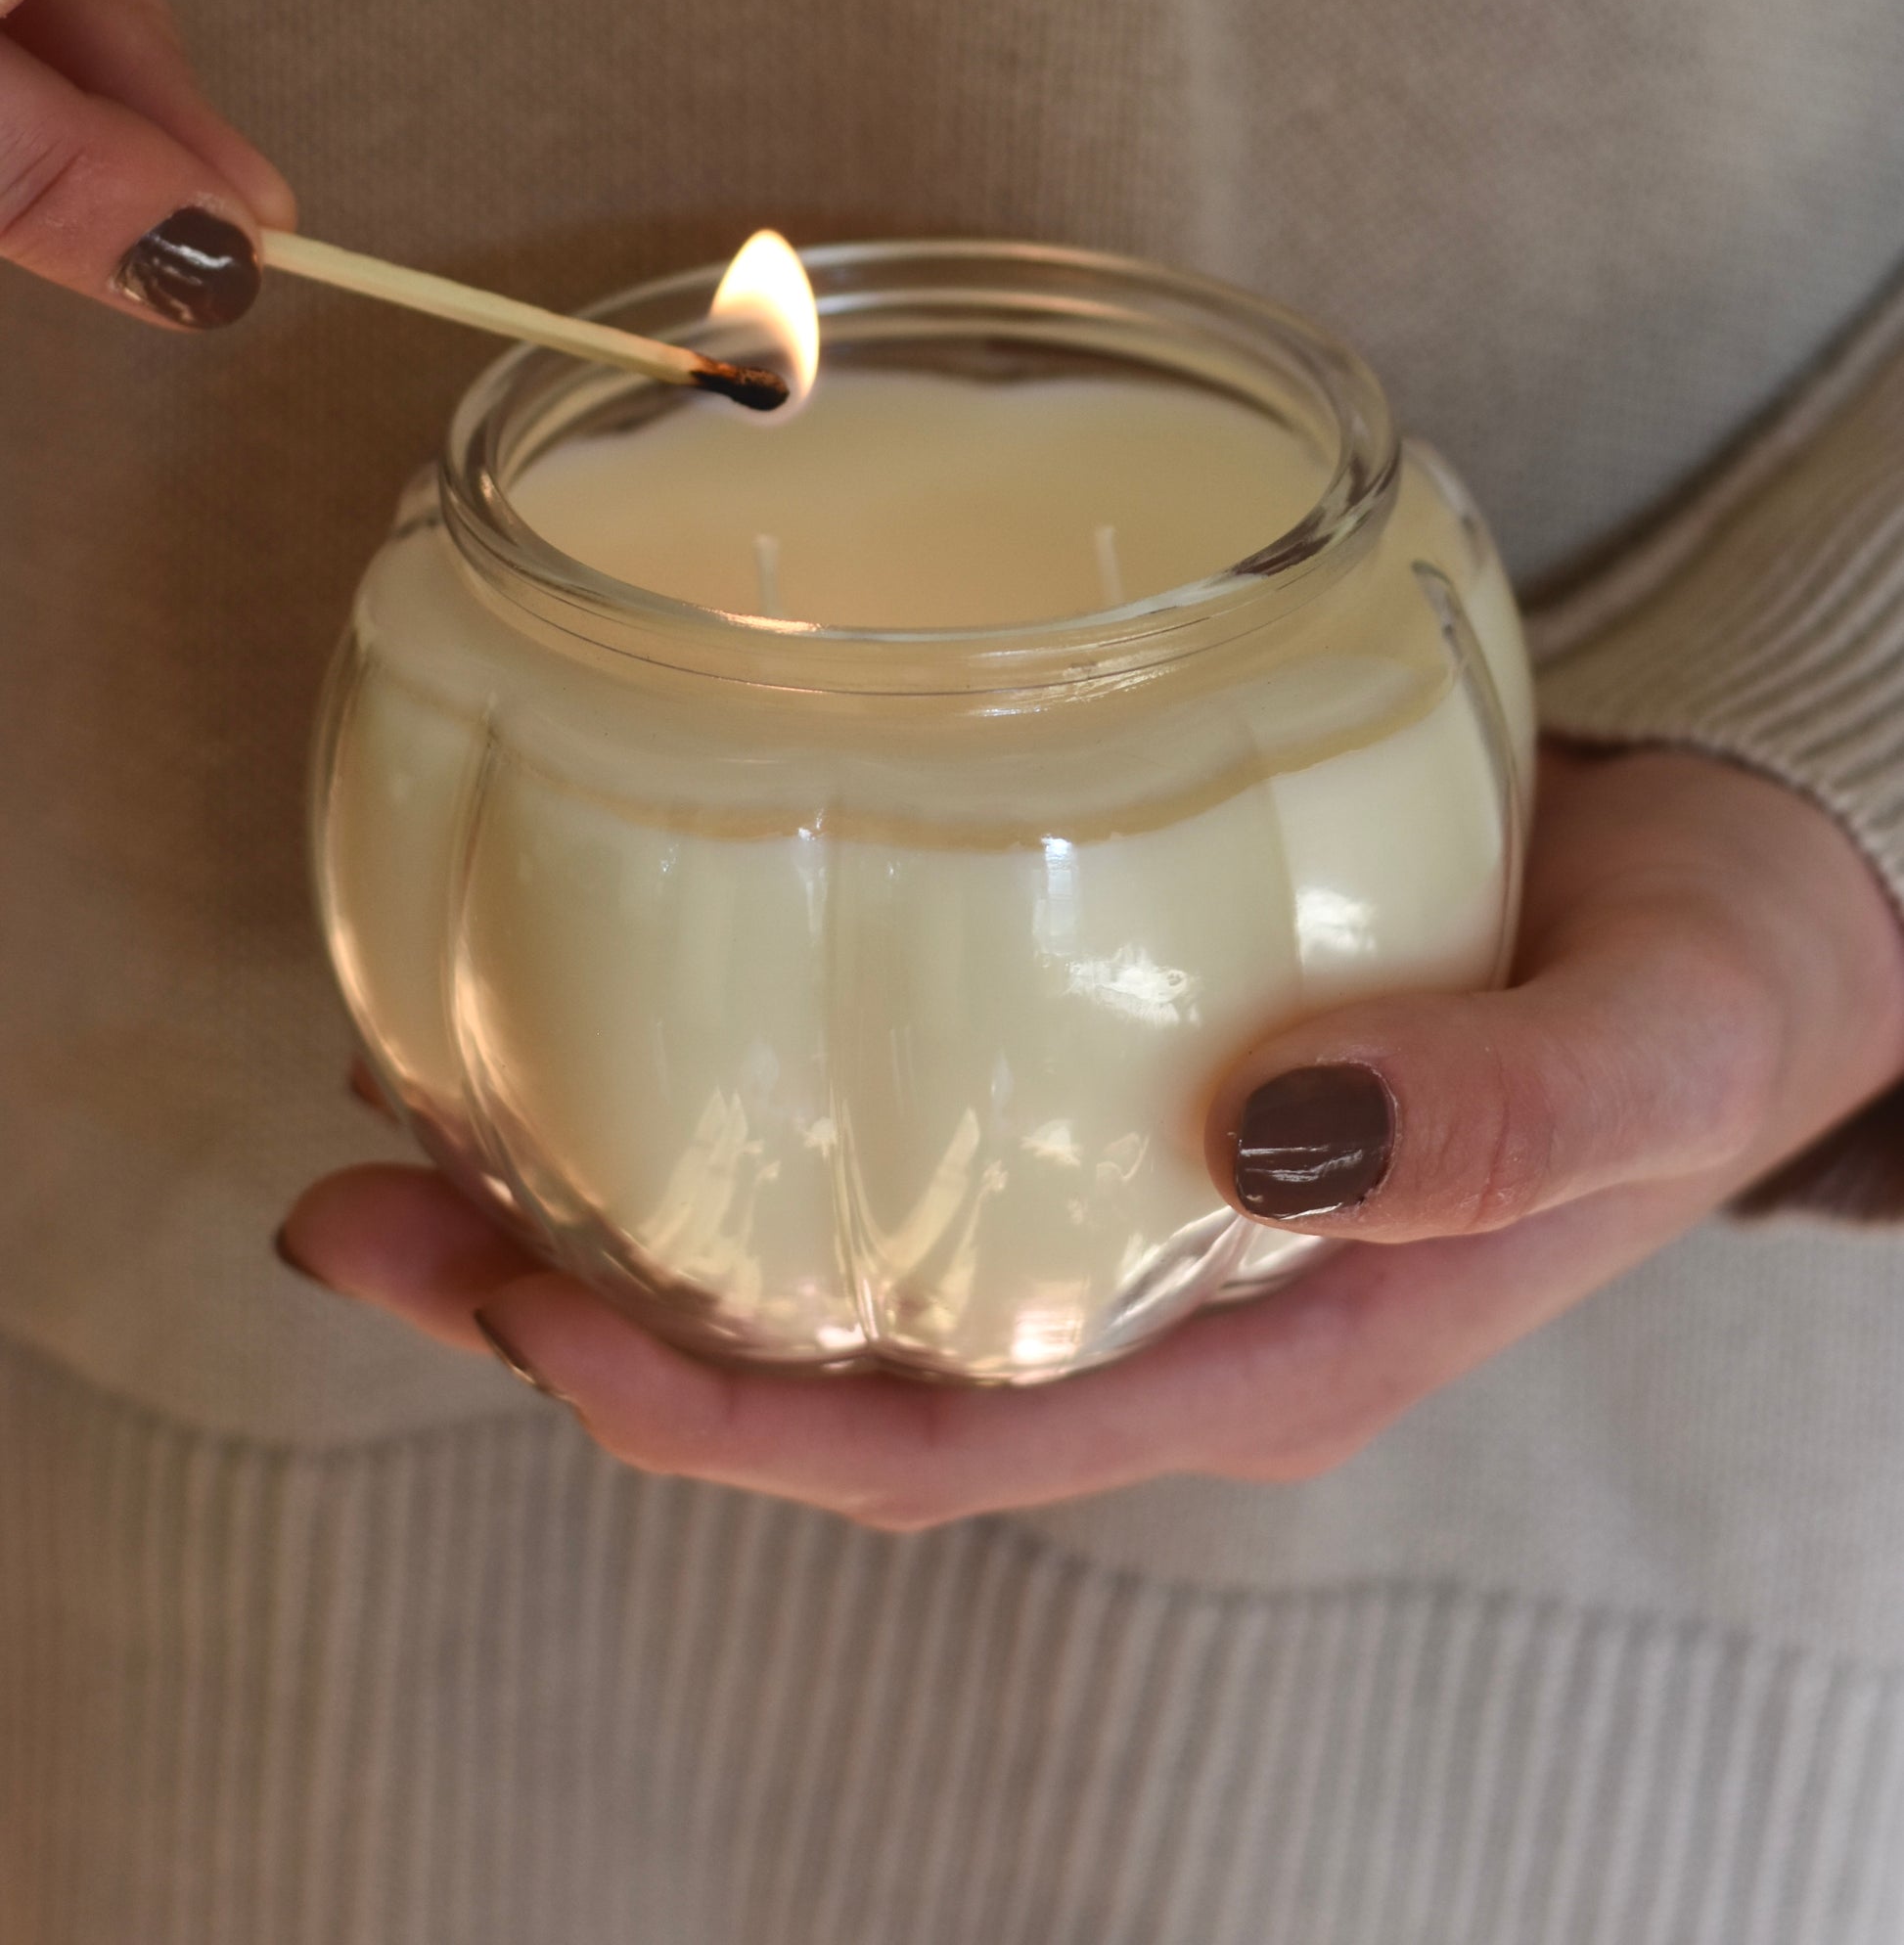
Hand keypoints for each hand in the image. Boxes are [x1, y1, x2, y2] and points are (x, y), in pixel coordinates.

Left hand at [282, 745, 1903, 1528]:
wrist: (1746, 907)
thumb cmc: (1709, 978)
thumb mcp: (1655, 1042)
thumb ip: (1510, 1111)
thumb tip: (1282, 1134)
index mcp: (1258, 1345)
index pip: (934, 1444)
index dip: (712, 1413)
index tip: (527, 1323)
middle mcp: (1150, 1293)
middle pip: (813, 1363)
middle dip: (568, 1312)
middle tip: (359, 1198)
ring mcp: (1110, 1190)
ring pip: (812, 1245)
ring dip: (601, 1198)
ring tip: (406, 1101)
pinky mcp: (1095, 1066)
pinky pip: (868, 1113)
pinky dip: (716, 1076)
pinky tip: (608, 993)